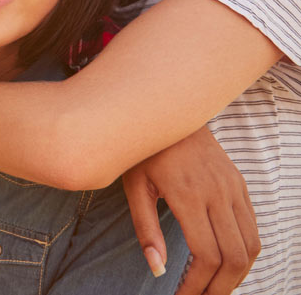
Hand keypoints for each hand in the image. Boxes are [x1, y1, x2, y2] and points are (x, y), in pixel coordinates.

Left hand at [123, 126, 258, 294]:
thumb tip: (158, 270)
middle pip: (234, 256)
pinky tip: (226, 262)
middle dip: (220, 287)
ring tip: (215, 288)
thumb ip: (146, 229)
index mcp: (188, 195)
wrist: (165, 109)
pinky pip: (252, 226)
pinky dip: (245, 252)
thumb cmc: (144, 149)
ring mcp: (233, 187)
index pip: (206, 254)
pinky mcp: (239, 183)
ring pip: (251, 245)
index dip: (197, 284)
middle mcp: (217, 192)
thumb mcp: (134, 187)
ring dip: (237, 274)